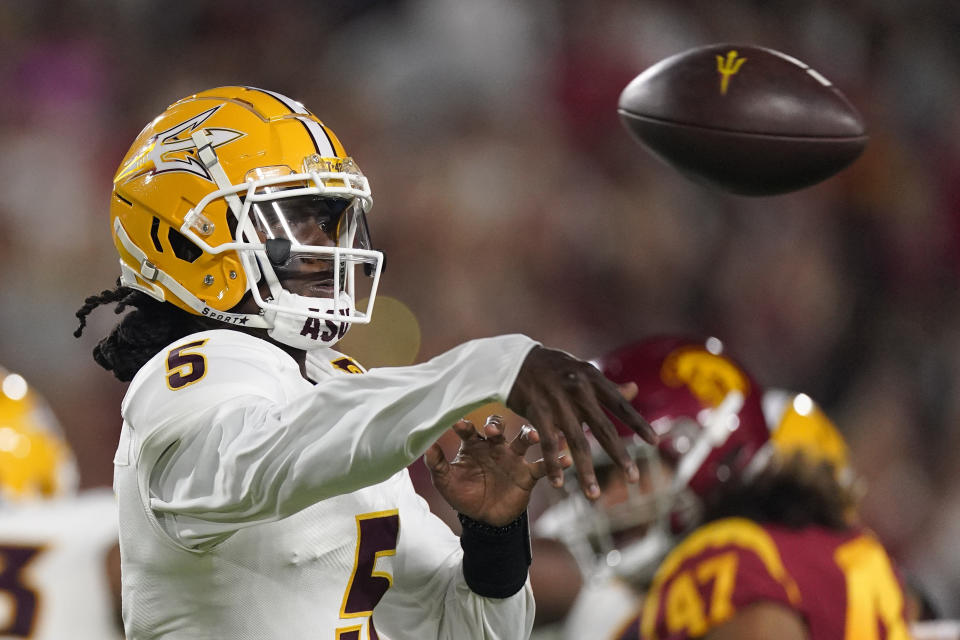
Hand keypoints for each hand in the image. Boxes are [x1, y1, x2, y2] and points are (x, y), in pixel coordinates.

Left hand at [424, 415, 566, 526]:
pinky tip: (564, 460)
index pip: (469, 430)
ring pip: (523, 440)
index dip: (465, 426)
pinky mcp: (528, 473)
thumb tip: (425, 444)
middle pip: (498, 428)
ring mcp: (513, 458)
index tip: (460, 426)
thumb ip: (436, 464)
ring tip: (534, 435)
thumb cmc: (464, 495)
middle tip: (493, 432)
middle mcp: (495, 446)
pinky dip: (556, 462)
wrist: (485, 521)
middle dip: (496, 427)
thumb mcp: (445, 482)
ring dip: (529, 435)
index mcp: (474, 445)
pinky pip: (543, 465)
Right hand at [506, 345, 656, 498]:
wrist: (516, 361)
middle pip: (603, 429)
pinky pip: (549, 444)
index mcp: (592, 379)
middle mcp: (578, 390)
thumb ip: (607, 385)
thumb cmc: (555, 367)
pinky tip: (558, 484)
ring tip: (594, 495)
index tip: (655, 442)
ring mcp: (558, 402)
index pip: (620, 405)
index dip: (638, 423)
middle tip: (634, 478)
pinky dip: (553, 465)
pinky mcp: (538, 412)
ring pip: (577, 443)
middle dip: (619, 456)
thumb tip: (634, 390)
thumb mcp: (582, 371)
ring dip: (586, 472)